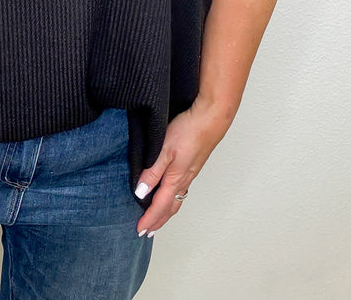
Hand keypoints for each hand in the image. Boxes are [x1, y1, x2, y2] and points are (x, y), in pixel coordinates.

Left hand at [134, 99, 229, 236]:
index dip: (149, 218)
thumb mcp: (164, 150)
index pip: (159, 206)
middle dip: (158, 221)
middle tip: (147, 231)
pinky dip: (172, 199)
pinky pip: (181, 190)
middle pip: (170, 208)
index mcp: (175, 179)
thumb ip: (152, 172)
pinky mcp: (192, 165)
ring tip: (157, 218)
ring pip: (176, 200)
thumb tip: (140, 193)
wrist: (211, 119)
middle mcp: (184, 180)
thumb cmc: (188, 131)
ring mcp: (190, 173)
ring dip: (166, 212)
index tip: (139, 229)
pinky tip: (170, 194)